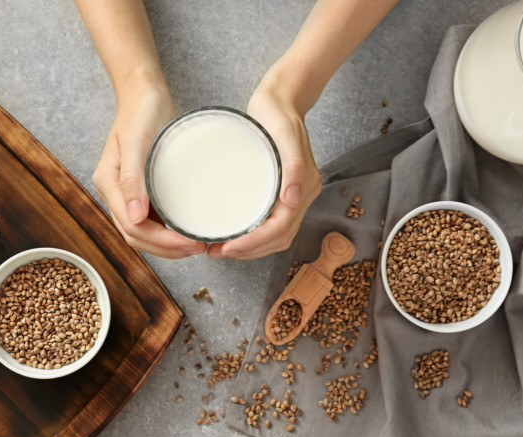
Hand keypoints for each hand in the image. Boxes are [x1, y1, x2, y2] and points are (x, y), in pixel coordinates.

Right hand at [93, 85, 206, 257]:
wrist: (144, 93)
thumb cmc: (140, 112)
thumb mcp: (137, 143)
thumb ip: (133, 179)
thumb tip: (134, 217)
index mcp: (109, 184)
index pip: (132, 228)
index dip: (161, 242)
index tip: (188, 243)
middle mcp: (116, 193)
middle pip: (137, 236)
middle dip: (166, 249)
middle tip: (197, 248)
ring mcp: (129, 193)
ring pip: (144, 232)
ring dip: (168, 245)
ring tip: (195, 245)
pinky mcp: (142, 189)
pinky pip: (153, 219)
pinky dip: (168, 231)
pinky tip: (187, 231)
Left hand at [208, 86, 321, 259]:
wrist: (282, 98)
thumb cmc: (279, 112)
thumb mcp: (285, 135)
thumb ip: (294, 166)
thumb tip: (292, 200)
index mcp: (304, 186)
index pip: (281, 228)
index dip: (254, 243)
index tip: (228, 247)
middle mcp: (301, 195)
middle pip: (278, 238)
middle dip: (249, 251)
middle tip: (218, 251)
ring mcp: (293, 195)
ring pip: (275, 236)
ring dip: (251, 248)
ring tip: (222, 248)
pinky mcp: (281, 191)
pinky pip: (271, 223)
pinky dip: (254, 236)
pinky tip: (235, 234)